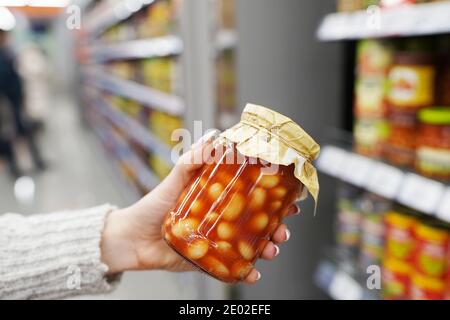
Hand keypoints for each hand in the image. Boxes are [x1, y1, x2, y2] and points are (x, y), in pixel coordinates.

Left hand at [101, 134, 299, 283]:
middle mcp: (223, 220)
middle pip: (258, 224)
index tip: (291, 201)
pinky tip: (252, 275)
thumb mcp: (175, 179)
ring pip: (250, 247)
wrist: (131, 238)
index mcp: (220, 200)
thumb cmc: (153, 205)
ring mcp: (218, 241)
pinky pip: (232, 268)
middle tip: (283, 231)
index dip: (275, 200)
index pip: (254, 198)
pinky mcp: (209, 261)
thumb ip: (193, 160)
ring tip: (271, 251)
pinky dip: (245, 273)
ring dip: (267, 249)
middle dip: (277, 228)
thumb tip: (214, 137)